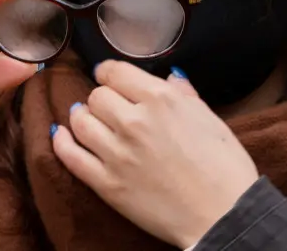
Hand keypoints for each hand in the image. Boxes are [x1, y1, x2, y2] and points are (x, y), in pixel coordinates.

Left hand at [52, 61, 258, 247]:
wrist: (223, 215)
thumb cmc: (225, 167)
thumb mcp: (210, 118)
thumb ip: (184, 94)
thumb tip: (170, 77)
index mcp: (160, 99)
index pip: (115, 72)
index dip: (109, 73)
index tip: (109, 77)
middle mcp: (134, 121)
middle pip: (97, 96)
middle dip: (102, 98)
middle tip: (110, 107)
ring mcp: (117, 153)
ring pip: (80, 121)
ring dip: (82, 117)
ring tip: (87, 119)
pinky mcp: (107, 184)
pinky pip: (71, 156)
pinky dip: (62, 142)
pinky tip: (62, 134)